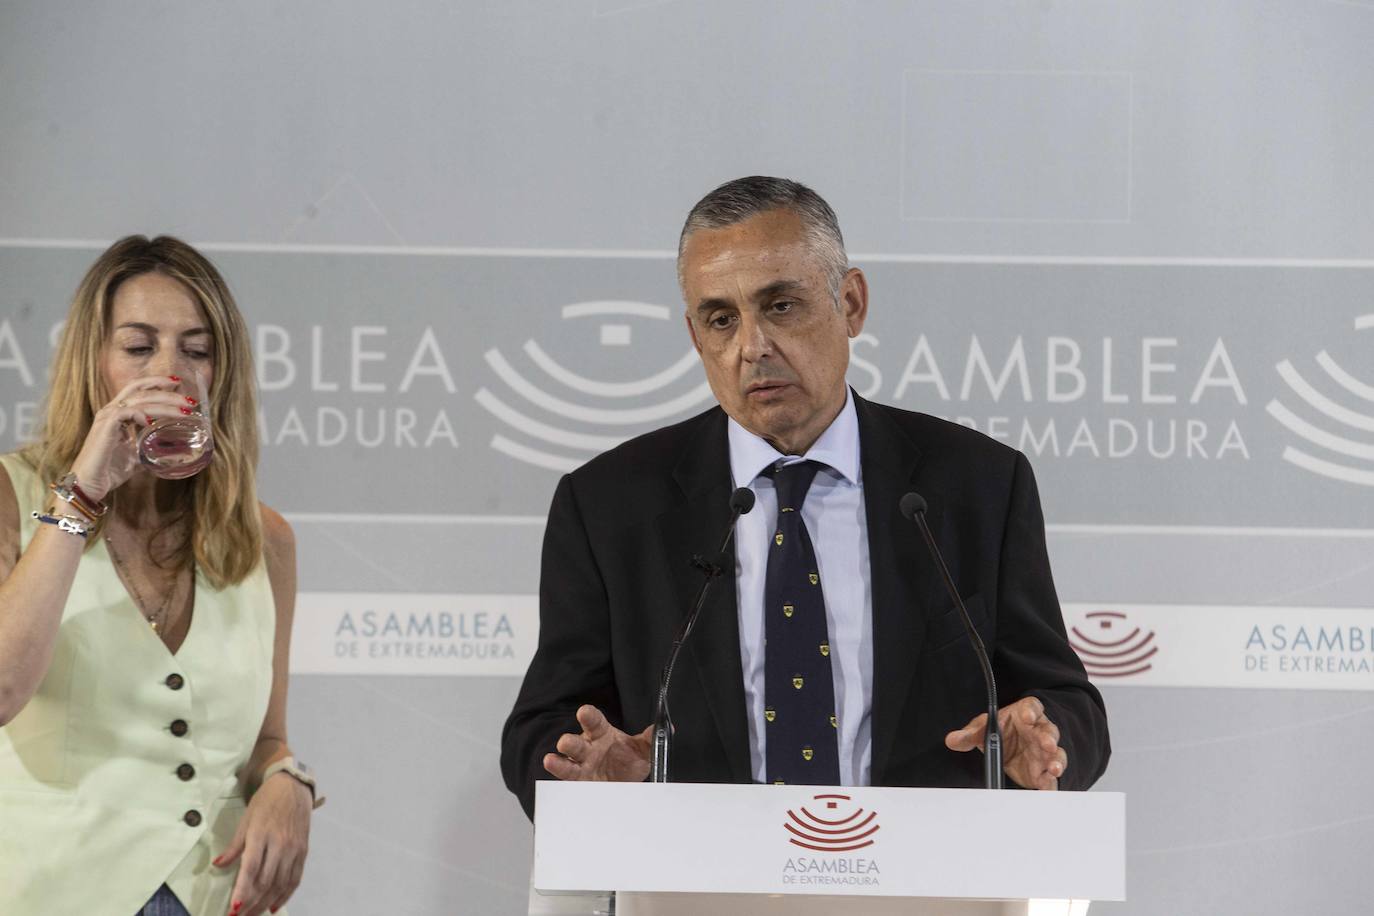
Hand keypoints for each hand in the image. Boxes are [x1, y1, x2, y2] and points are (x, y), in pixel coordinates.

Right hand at [69, 376, 190, 499]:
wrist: (90, 484)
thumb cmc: (110, 470)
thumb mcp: (137, 456)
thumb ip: (150, 449)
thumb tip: (173, 452)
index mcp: (118, 414)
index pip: (137, 390)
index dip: (156, 383)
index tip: (177, 384)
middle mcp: (111, 411)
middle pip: (141, 391)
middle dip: (168, 393)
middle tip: (189, 401)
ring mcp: (107, 418)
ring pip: (138, 400)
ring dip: (164, 404)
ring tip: (184, 412)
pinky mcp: (105, 427)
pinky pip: (125, 412)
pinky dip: (141, 414)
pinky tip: (152, 422)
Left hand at [214, 772, 312, 914]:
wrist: (294, 786)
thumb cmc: (266, 801)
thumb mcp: (246, 820)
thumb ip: (234, 846)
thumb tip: (218, 865)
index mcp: (261, 834)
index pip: (251, 868)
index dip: (243, 891)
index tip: (234, 909)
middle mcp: (280, 843)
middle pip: (266, 881)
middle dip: (251, 903)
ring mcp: (294, 848)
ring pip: (281, 883)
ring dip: (266, 902)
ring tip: (254, 914)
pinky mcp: (304, 850)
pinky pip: (295, 878)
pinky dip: (286, 895)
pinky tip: (275, 906)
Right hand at [542, 705, 653, 782]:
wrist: (625, 782)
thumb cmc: (627, 758)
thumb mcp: (642, 748)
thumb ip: (650, 738)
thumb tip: (666, 728)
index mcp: (602, 733)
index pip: (593, 721)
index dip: (588, 716)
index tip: (584, 712)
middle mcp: (588, 747)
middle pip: (575, 742)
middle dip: (569, 742)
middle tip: (565, 742)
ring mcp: (582, 765)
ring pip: (567, 761)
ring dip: (559, 762)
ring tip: (551, 760)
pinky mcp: (579, 782)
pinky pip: (568, 781)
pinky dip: (562, 781)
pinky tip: (557, 786)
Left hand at [945, 696, 1066, 790]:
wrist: (1006, 745)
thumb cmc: (1000, 729)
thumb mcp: (981, 728)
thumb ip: (968, 734)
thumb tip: (952, 740)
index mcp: (1024, 713)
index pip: (1031, 707)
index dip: (1031, 711)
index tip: (1027, 716)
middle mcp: (1039, 731)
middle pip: (1048, 732)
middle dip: (1048, 739)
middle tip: (1047, 745)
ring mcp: (1044, 751)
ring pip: (1056, 754)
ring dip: (1057, 761)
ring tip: (1054, 768)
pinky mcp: (1043, 770)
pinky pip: (1050, 776)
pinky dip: (1051, 783)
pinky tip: (1048, 787)